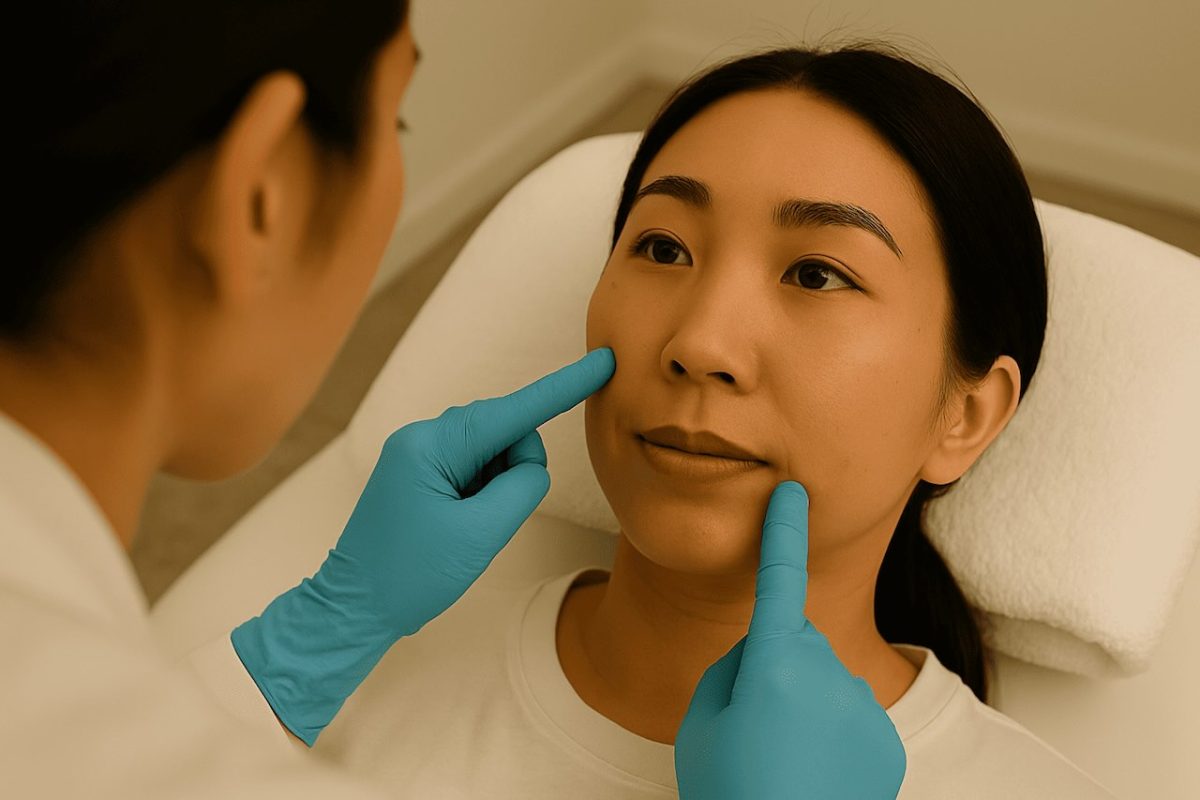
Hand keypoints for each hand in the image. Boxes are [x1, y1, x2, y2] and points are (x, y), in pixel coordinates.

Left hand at [232, 347, 615, 744]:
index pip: (514, 411)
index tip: (604, 361)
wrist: (354, 609)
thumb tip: (530, 465)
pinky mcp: (420, 472)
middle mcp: (423, 437)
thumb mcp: (479, 535)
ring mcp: (419, 453)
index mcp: (432, 446)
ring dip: (497, 486)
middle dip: (515, 470)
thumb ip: (521, 487)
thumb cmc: (409, 576)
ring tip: (467, 528)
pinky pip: (473, 467)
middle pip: (505, 431)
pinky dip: (482, 493)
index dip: (564, 388)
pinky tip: (459, 524)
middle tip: (489, 520)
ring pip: (492, 451)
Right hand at [675, 481, 905, 798]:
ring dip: (800, 701)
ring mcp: (863, 706)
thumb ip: (727, 669)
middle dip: (772, 662)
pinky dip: (830, 733)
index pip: (780, 578)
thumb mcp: (699, 726)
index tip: (792, 490)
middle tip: (749, 722)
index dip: (783, 530)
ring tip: (779, 756)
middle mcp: (829, 672)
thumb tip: (759, 652)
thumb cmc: (732, 791)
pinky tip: (811, 771)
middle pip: (793, 641)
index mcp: (775, 662)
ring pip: (821, 680)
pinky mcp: (887, 739)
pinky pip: (848, 714)